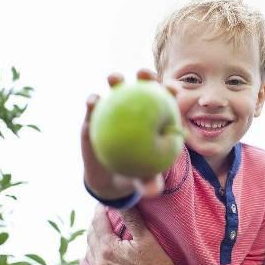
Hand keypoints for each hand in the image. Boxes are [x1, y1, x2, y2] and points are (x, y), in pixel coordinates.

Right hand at [82, 69, 167, 198]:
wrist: (109, 177)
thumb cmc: (134, 176)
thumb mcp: (142, 181)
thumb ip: (149, 183)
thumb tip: (153, 191)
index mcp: (154, 120)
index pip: (165, 102)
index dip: (170, 91)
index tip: (172, 88)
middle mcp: (136, 111)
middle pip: (143, 88)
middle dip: (146, 75)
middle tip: (144, 73)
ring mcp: (115, 111)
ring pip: (116, 91)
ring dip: (116, 80)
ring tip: (114, 78)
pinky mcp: (95, 116)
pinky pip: (94, 106)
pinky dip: (93, 102)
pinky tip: (92, 101)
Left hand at [85, 203, 178, 264]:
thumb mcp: (146, 239)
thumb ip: (132, 218)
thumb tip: (124, 201)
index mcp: (107, 249)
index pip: (97, 223)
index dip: (99, 210)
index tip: (103, 202)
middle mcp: (99, 263)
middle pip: (91, 237)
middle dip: (96, 223)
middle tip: (102, 214)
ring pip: (89, 253)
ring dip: (93, 240)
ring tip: (101, 232)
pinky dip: (94, 258)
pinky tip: (100, 255)